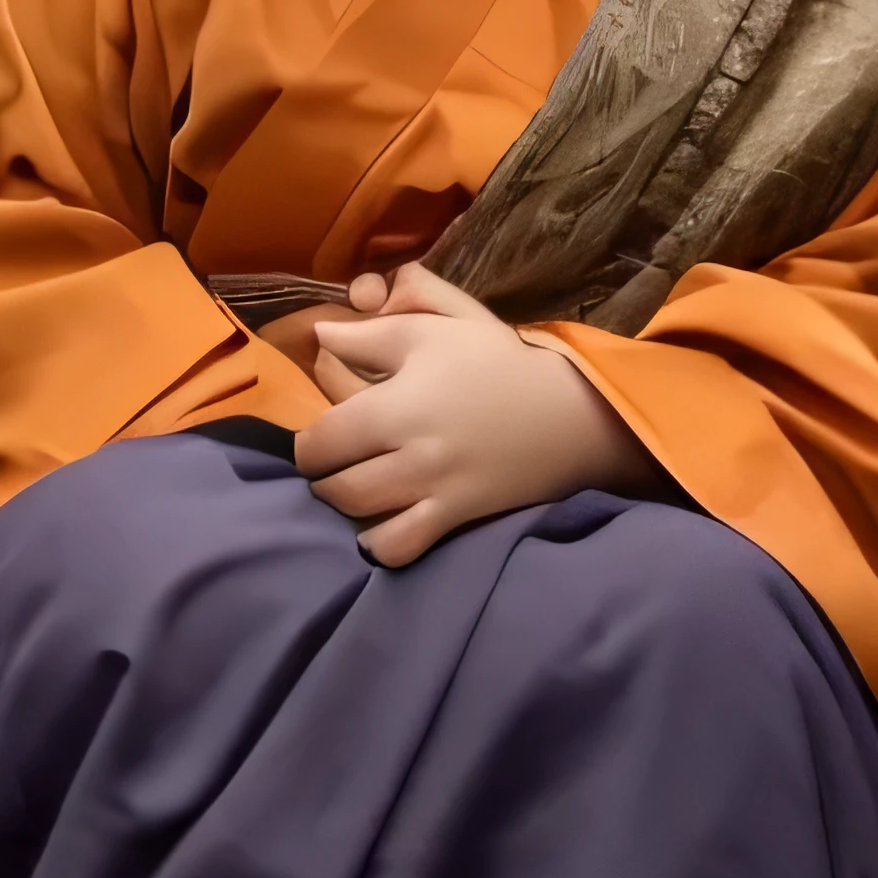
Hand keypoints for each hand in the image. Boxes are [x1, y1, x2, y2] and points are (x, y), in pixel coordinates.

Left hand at [297, 262, 657, 566]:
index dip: (308, 441)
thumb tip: (320, 332)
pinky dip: (380, 542)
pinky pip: (398, 548)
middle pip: (330, 483)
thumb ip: (369, 331)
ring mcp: (431, 491)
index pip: (317, 440)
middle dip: (323, 474)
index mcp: (393, 405)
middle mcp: (406, 455)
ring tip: (354, 489)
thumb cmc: (498, 362)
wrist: (569, 411)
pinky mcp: (456, 517)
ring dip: (345, 505)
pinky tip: (382, 527)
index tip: (321, 435)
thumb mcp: (434, 329)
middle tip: (336, 463)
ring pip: (357, 515)